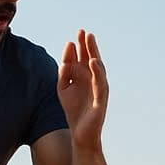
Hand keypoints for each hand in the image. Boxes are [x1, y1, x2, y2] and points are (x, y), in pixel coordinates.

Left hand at [58, 30, 107, 150]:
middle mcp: (93, 80)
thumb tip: (64, 60)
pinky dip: (97, 72)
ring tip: (90, 41)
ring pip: (97, 68)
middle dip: (87, 45)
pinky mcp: (101, 99)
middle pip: (91, 59)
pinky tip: (93, 62)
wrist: (80, 132)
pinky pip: (100, 83)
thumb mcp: (64, 89)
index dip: (80, 47)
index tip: (76, 35)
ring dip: (93, 54)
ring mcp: (98, 88)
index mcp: (84, 76)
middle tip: (84, 32)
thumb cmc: (73, 109)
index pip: (82, 58)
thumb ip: (64, 74)